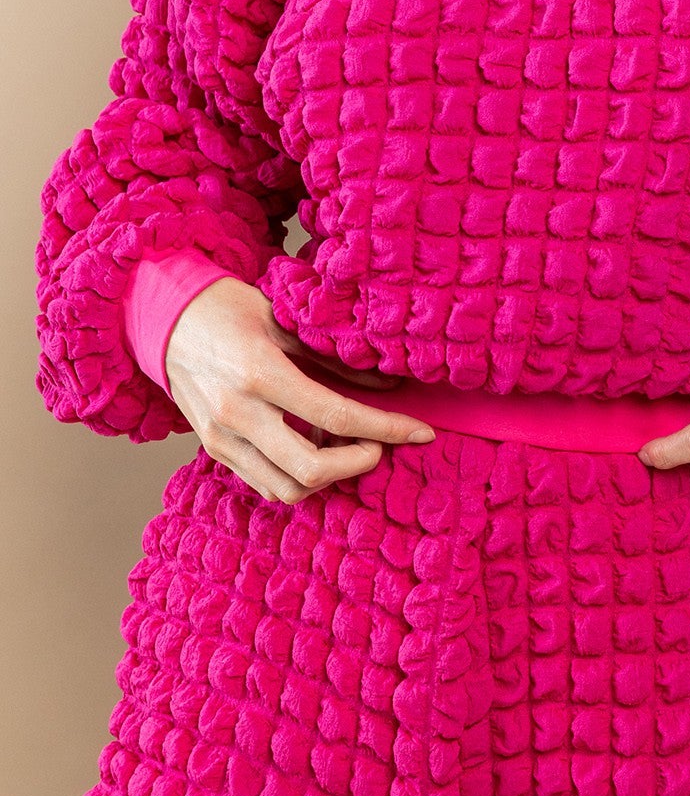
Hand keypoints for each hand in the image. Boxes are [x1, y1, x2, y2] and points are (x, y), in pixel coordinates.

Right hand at [163, 277, 434, 502]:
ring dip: (330, 476)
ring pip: (287, 488)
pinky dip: (298, 476)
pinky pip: (264, 482)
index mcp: (259, 373)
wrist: (163, 317)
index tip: (419, 431)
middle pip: (311, 469)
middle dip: (359, 463)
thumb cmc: (226, 308)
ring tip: (351, 447)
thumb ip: (334, 359)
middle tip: (383, 444)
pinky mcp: (213, 449)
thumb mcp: (284, 321)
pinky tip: (317, 448)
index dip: (386, 428)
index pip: (335, 415)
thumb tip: (387, 383)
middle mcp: (237, 414)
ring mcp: (220, 438)